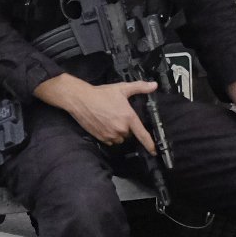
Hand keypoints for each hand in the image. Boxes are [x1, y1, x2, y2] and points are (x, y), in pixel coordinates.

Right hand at [37, 75, 159, 152]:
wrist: (81, 99)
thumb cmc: (101, 93)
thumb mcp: (122, 88)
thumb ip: (140, 87)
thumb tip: (154, 85)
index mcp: (128, 117)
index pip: (143, 134)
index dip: (150, 144)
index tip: (154, 151)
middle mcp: (121, 128)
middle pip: (129, 134)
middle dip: (127, 127)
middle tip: (118, 116)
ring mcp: (110, 135)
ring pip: (120, 138)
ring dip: (118, 132)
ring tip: (110, 120)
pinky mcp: (101, 138)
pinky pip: (110, 141)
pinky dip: (110, 135)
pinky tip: (104, 125)